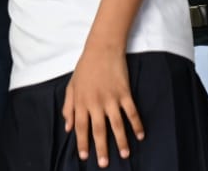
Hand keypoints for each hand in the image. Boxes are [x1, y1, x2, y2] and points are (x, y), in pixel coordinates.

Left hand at [62, 44, 142, 166]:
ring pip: (116, 124)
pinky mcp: (124, 92)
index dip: (82, 142)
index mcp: (81, 101)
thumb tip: (67, 127)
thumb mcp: (72, 85)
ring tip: (124, 154)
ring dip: (121, 140)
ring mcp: (111, 98)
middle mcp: (95, 102)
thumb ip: (68, 106)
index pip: (80, 126)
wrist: (102, 48)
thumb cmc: (85, 67)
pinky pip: (131, 112)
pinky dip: (136, 124)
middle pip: (98, 129)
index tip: (84, 156)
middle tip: (104, 163)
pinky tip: (140, 135)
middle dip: (101, 148)